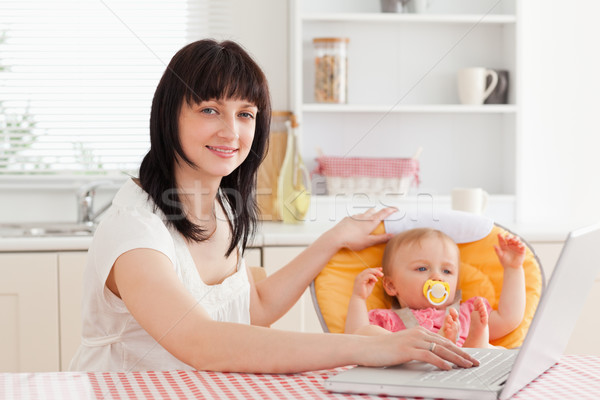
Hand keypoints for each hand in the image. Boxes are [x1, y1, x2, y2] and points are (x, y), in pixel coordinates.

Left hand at [326, 207, 396, 251]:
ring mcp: (355, 216)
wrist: (336, 237)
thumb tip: (392, 235)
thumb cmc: (352, 241)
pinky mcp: (348, 218)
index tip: (396, 208)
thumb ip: (381, 238)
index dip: (391, 210)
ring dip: (368, 216)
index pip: (384, 213)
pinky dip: (359, 219)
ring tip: (368, 223)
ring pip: (364, 213)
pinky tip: (356, 226)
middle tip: (382, 217)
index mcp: (371, 222)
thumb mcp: (369, 241)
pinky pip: (356, 217)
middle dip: (379, 213)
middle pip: (374, 211)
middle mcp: (364, 217)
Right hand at [352, 268, 382, 299]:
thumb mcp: (370, 285)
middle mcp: (359, 276)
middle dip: (376, 270)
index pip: (368, 270)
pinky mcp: (360, 281)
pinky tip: (376, 280)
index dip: (375, 269)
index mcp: (361, 276)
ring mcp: (359, 278)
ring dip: (376, 272)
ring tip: (381, 275)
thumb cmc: (364, 293)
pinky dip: (373, 277)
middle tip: (382, 274)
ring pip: (368, 271)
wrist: (359, 299)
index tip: (381, 269)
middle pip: (368, 269)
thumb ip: (372, 280)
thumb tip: (377, 276)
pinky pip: (367, 276)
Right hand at [358, 326, 478, 370]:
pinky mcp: (408, 349)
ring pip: (441, 349)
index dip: (459, 349)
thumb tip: (433, 357)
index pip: (444, 341)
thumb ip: (419, 349)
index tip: (469, 357)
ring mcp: (413, 340)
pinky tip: (448, 367)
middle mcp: (419, 333)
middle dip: (463, 354)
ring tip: (467, 365)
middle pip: (446, 344)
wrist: (368, 347)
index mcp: (420, 332)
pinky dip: (440, 361)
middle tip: (475, 362)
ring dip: (456, 358)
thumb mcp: (406, 347)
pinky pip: (428, 355)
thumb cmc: (385, 349)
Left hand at [494, 233, 525, 269]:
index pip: (502, 240)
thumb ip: (497, 250)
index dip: (500, 236)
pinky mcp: (522, 250)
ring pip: (517, 239)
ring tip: (514, 240)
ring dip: (515, 238)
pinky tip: (518, 245)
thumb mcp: (500, 256)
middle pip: (510, 238)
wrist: (511, 267)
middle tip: (507, 238)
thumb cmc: (505, 262)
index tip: (499, 234)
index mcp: (504, 246)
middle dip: (509, 236)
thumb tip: (493, 245)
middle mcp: (510, 245)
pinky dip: (521, 244)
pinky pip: (523, 245)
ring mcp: (516, 247)